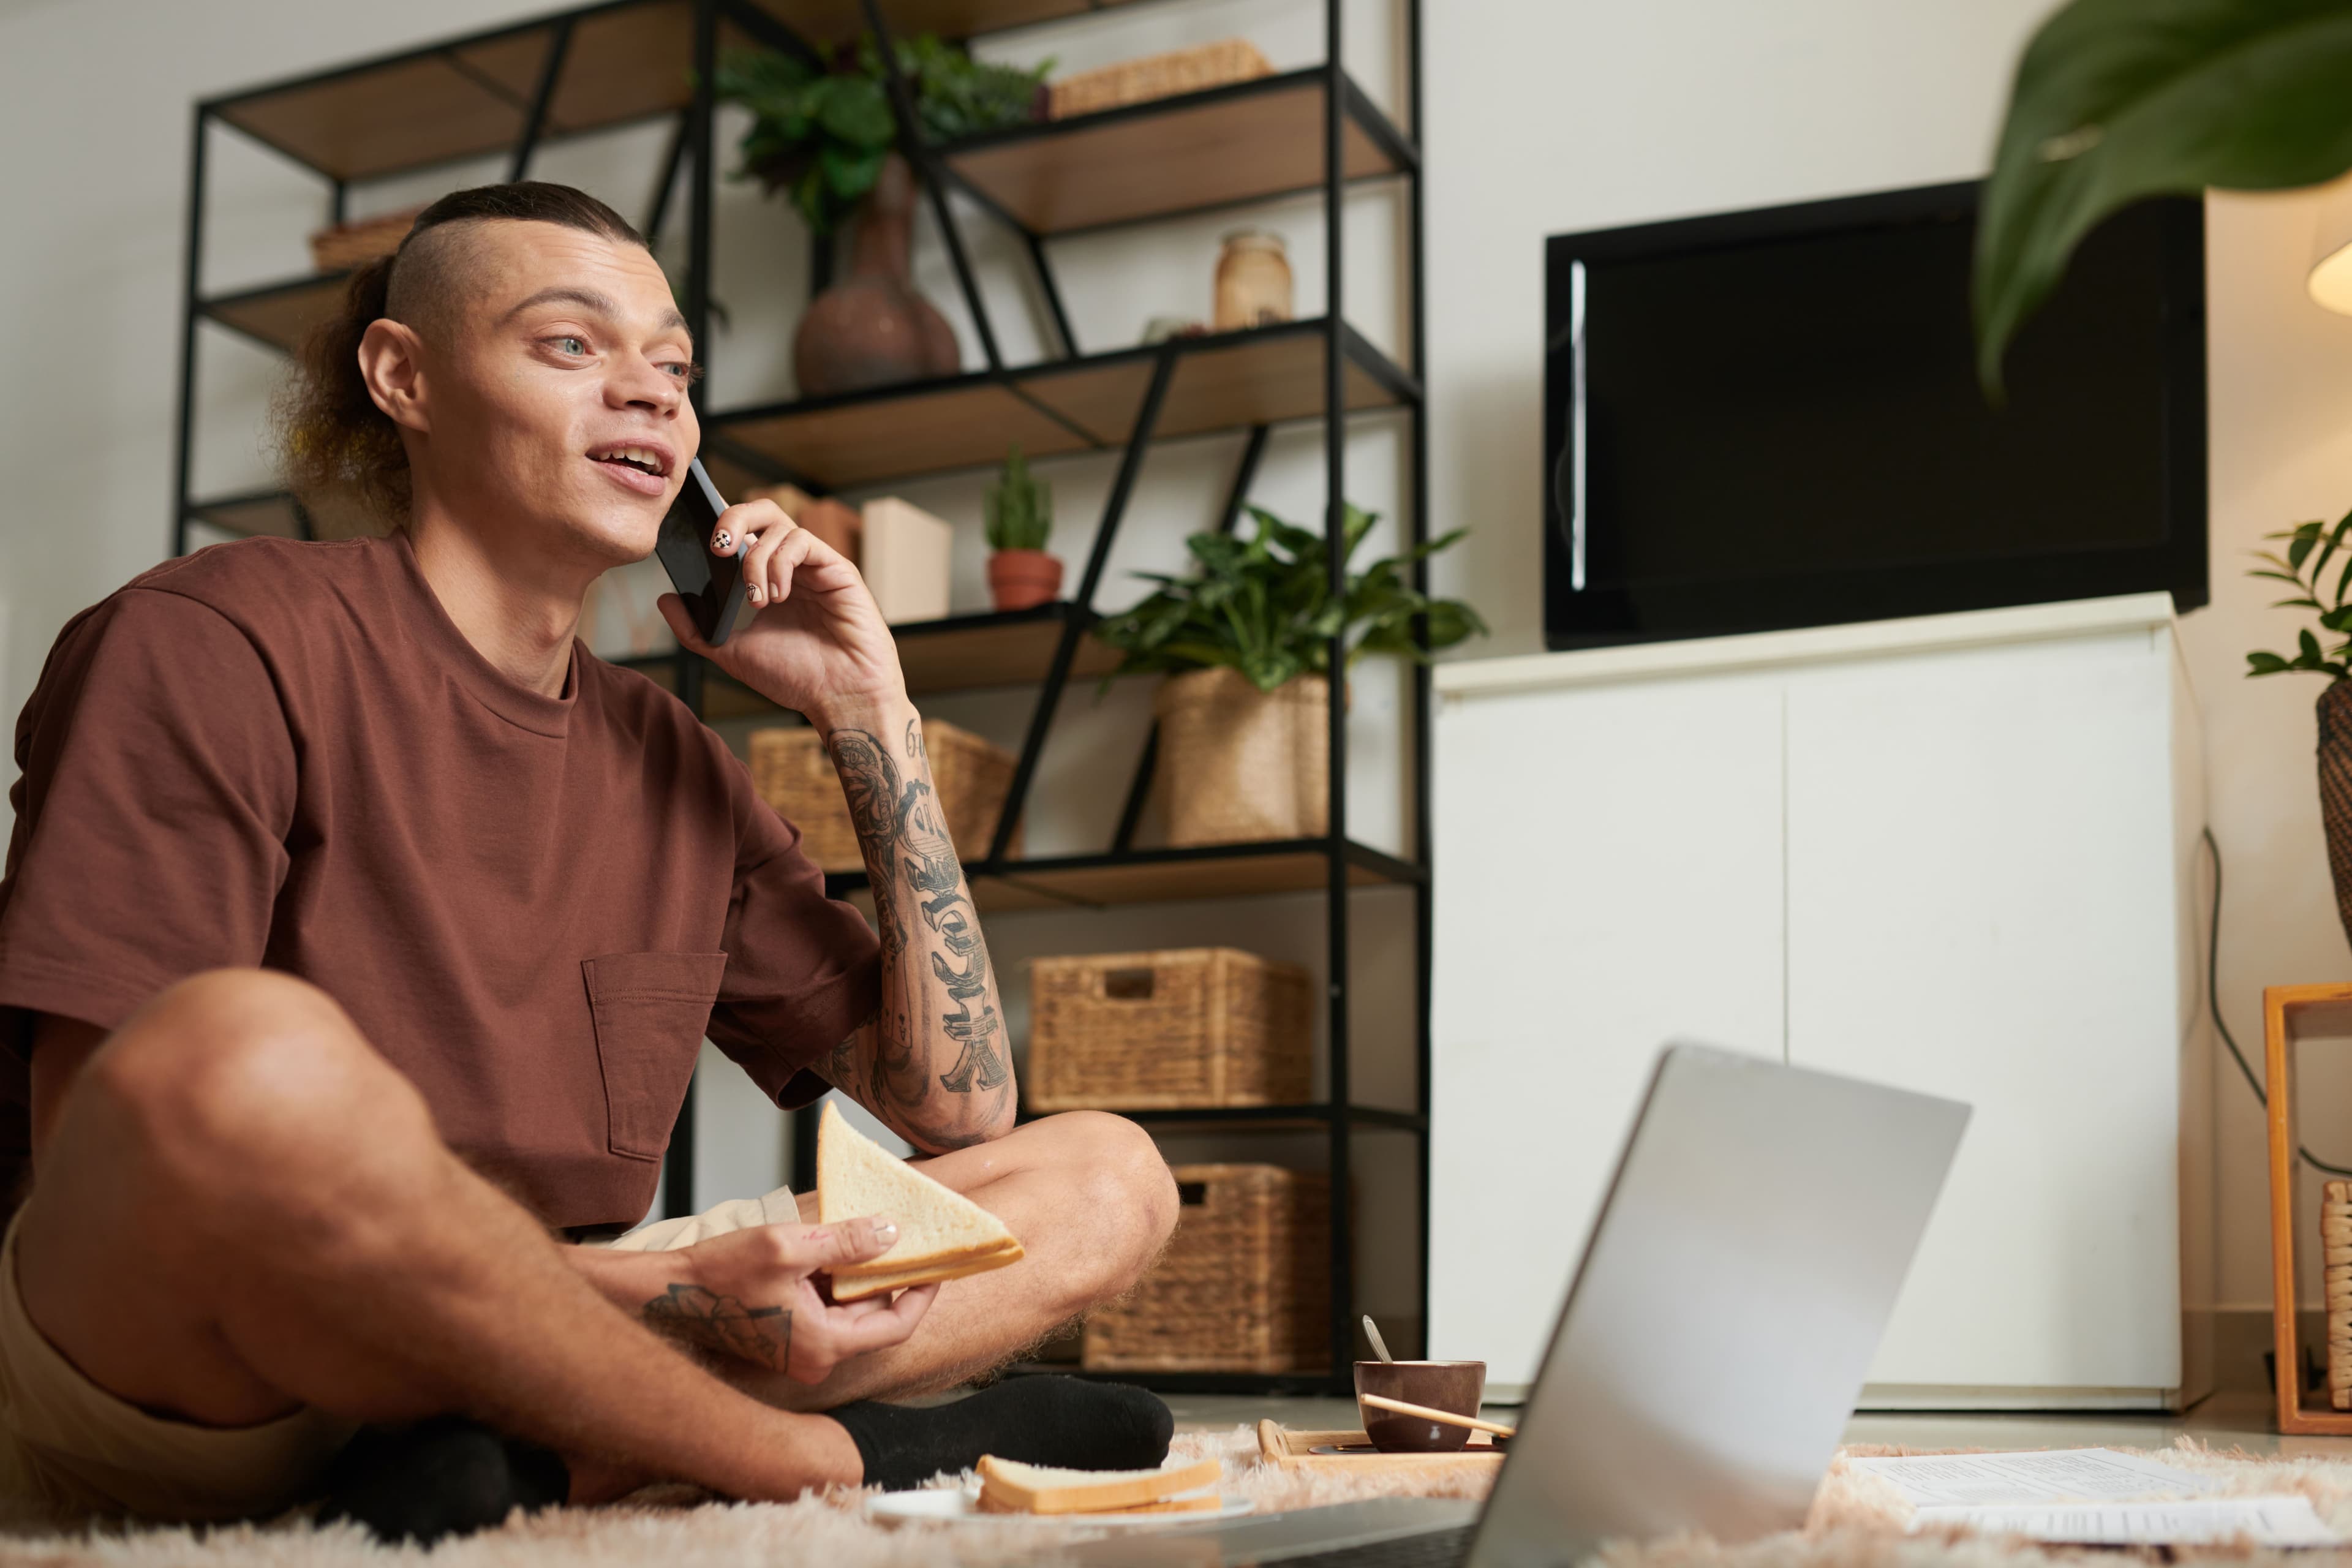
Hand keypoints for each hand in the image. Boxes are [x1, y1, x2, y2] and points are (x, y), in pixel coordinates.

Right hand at [641, 1216, 936, 1383]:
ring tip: (867, 1234)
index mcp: (823, 1346)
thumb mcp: (789, 1247)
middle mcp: (815, 1358)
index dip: (921, 1294)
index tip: (937, 1264)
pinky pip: (826, 1311)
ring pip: (849, 1312)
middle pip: (873, 1318)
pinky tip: (831, 1249)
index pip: (895, 1327)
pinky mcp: (786, 1339)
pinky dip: (834, 1282)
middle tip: (905, 1236)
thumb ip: (845, 1242)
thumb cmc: (718, 1275)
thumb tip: (892, 1232)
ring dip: (858, 1276)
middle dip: (888, 1277)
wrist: (665, 1294)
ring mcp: (800, 1352)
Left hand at [655, 497, 905, 722]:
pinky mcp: (837, 569)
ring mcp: (814, 565)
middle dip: (732, 519)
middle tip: (718, 549)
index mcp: (765, 579)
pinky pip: (802, 542)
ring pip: (778, 525)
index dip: (718, 525)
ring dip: (756, 561)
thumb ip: (696, 629)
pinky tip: (780, 596)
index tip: (697, 538)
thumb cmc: (797, 677)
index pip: (741, 533)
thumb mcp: (732, 653)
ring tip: (758, 602)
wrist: (840, 698)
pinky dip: (781, 564)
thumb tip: (665, 599)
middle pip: (761, 512)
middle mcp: (790, 566)